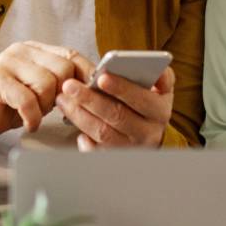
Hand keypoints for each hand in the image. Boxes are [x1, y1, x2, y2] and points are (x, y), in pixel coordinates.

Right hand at [0, 41, 90, 146]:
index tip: (92, 94)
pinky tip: (29, 123)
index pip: (71, 54)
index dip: (86, 74)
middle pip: (63, 69)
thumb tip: (94, 86)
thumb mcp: (40, 91)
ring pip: (47, 84)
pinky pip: (28, 100)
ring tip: (34, 114)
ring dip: (45, 107)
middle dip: (62, 95)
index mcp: (35, 50)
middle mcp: (22, 51)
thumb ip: (61, 83)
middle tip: (50, 109)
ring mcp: (8, 62)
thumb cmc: (9, 105)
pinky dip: (32, 117)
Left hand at [57, 66, 175, 149]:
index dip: (121, 88)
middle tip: (70, 86)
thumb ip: (160, 76)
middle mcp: (147, 132)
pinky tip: (72, 120)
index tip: (101, 77)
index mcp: (159, 111)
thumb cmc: (150, 105)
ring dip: (80, 115)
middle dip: (91, 99)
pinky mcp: (115, 158)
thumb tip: (152, 66)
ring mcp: (131, 148)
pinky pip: (96, 150)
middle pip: (117, 116)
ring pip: (103, 133)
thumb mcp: (162, 90)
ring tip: (63, 99)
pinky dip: (83, 137)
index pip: (141, 99)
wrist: (151, 135)